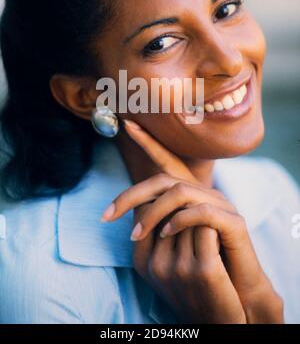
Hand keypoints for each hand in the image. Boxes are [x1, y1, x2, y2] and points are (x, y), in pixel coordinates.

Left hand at [101, 119, 283, 322]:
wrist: (235, 287)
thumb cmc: (200, 263)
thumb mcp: (174, 238)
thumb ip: (157, 218)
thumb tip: (127, 209)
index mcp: (193, 193)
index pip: (167, 162)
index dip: (149, 142)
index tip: (128, 124)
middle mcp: (207, 192)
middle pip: (165, 179)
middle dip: (132, 195)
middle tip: (106, 215)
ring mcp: (222, 205)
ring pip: (181, 192)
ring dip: (152, 213)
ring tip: (135, 235)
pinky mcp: (234, 223)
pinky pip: (203, 212)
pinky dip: (179, 222)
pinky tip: (165, 236)